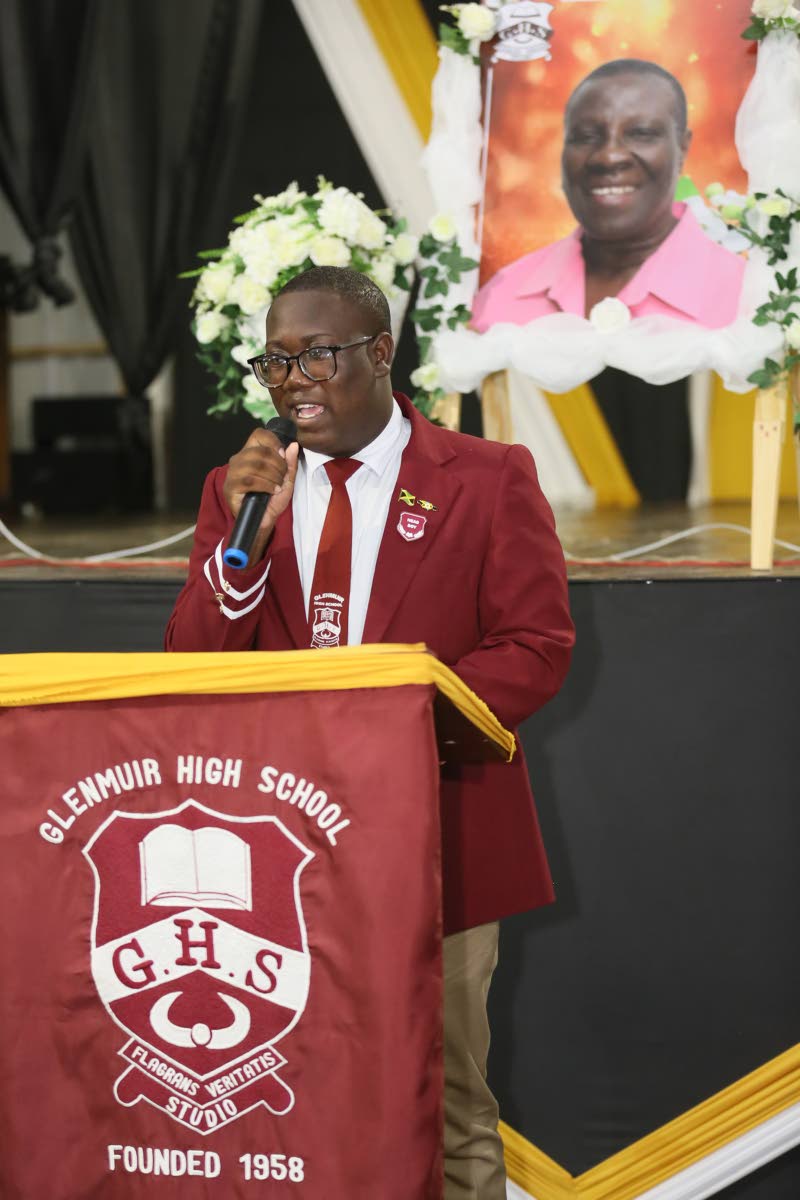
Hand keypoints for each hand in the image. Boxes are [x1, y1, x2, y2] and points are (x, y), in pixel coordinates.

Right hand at [223, 429, 299, 560]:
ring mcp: (232, 473)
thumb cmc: (272, 500)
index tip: (283, 456)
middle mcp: (238, 459)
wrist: (263, 522)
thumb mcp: (286, 480)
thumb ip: (290, 463)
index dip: (274, 442)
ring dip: (273, 476)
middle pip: (261, 451)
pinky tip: (272, 491)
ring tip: (277, 486)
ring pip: (256, 465)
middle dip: (278, 465)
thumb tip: (292, 445)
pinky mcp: (230, 488)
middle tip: (282, 477)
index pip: (259, 434)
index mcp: (250, 453)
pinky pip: (250, 480)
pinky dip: (266, 485)